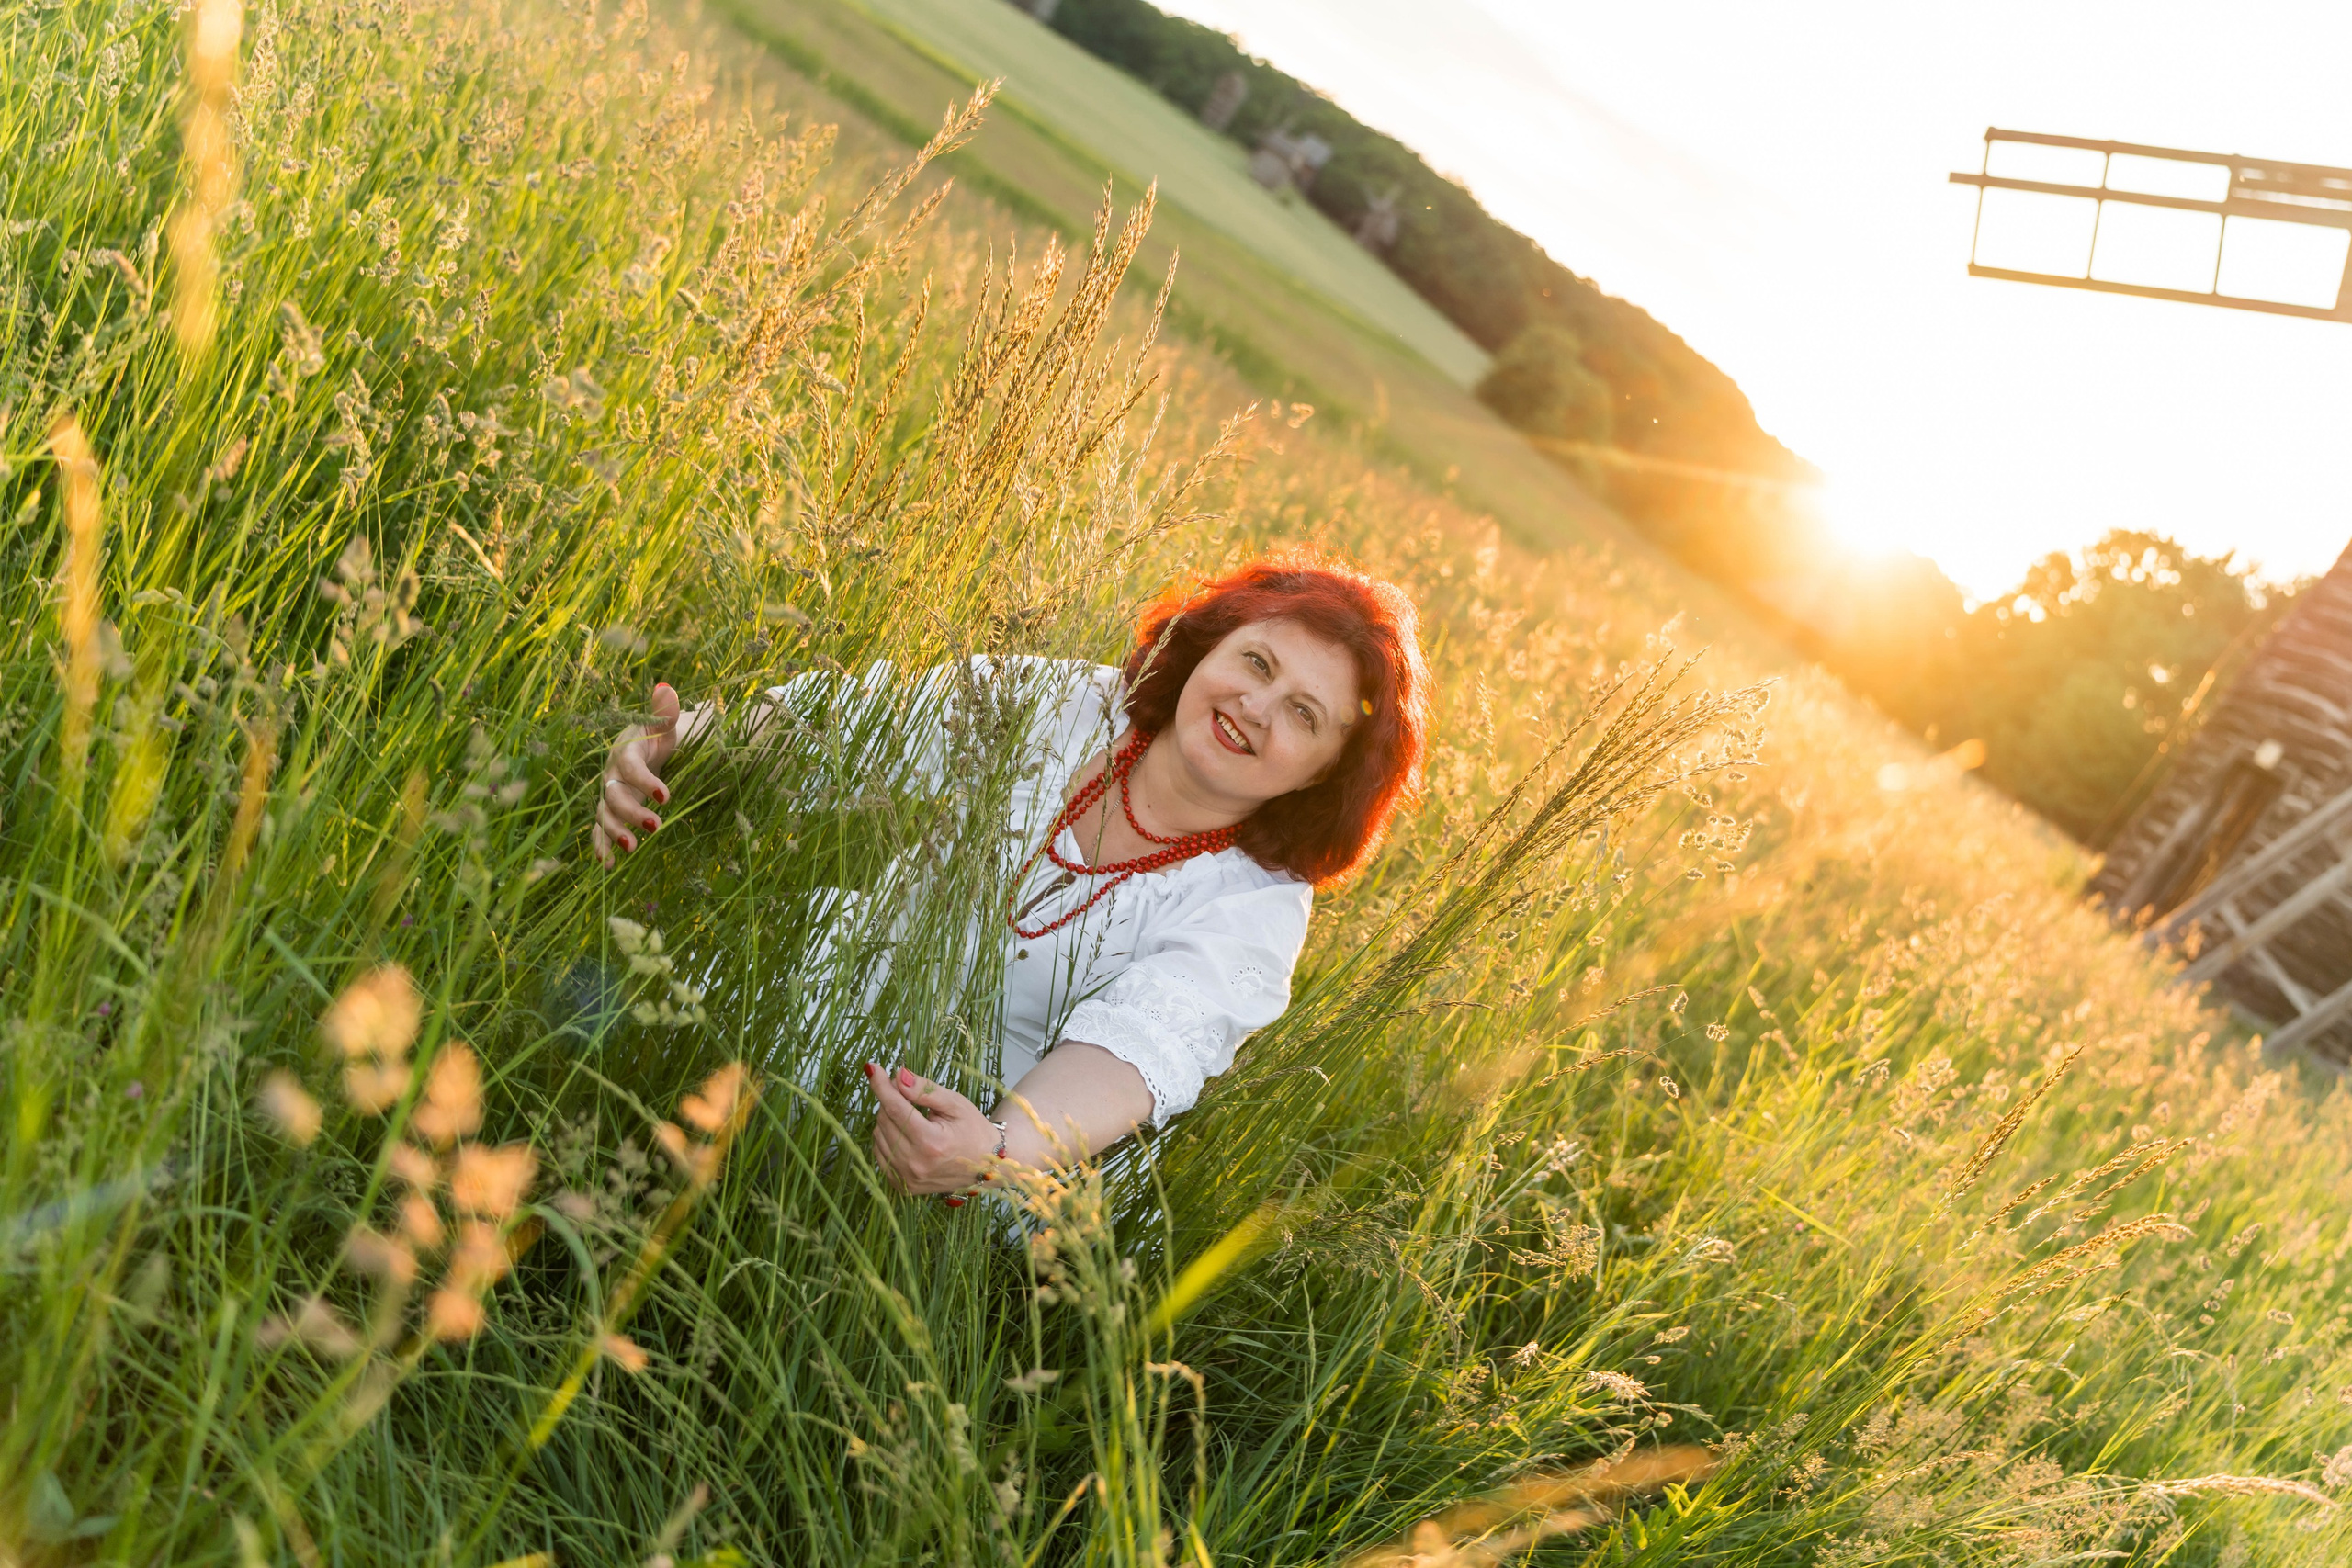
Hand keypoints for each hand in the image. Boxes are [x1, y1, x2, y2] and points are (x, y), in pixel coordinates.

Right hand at [592, 683, 679, 866]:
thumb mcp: (666, 725)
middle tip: (655, 826)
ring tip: (631, 849)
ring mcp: (609, 794)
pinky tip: (608, 865)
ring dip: (613, 833)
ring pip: (603, 814)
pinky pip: (599, 830)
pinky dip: (601, 847)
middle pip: (613, 795)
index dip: (645, 781)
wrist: (651, 749)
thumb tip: (666, 690)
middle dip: (631, 812)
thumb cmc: (661, 736)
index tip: (666, 797)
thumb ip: (666, 711)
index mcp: (625, 751)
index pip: (630, 766)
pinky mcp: (611, 811)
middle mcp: (611, 773)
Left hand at [865, 1063, 1000, 1196]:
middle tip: (908, 1093)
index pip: (896, 1108)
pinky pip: (880, 1153)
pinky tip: (905, 1134)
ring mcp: (907, 1177)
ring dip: (888, 1119)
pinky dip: (887, 1138)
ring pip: (878, 1135)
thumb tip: (898, 1075)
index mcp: (931, 1143)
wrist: (986, 1166)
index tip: (872, 1068)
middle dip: (891, 1100)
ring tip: (913, 1117)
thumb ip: (925, 1090)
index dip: (882, 1086)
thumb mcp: (956, 1104)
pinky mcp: (902, 1185)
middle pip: (885, 1120)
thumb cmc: (973, 1131)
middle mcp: (916, 1163)